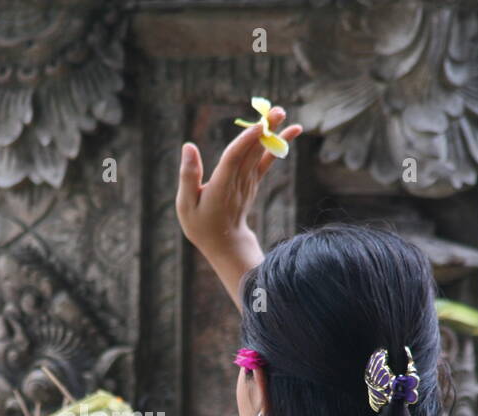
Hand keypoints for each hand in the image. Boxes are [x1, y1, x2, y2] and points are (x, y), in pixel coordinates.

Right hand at [175, 106, 301, 259]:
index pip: (233, 160)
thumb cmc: (200, 224)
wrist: (225, 243)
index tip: (258, 126)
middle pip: (252, 152)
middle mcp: (238, 183)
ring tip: (281, 112)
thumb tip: (188, 146)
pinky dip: (278, 145)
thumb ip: (188, 175)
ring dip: (272, 132)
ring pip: (260, 153)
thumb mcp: (186, 204)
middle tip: (277, 110)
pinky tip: (292, 131)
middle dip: (264, 130)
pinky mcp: (253, 181)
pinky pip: (266, 161)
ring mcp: (248, 182)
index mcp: (220, 187)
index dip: (245, 142)